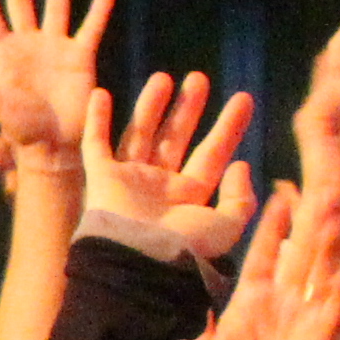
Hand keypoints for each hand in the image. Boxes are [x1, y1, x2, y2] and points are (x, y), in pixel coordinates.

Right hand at [74, 70, 260, 258]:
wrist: (138, 261)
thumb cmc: (183, 248)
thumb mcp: (226, 226)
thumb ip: (241, 198)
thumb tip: (241, 164)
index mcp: (190, 197)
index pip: (213, 154)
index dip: (229, 127)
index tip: (244, 98)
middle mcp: (160, 186)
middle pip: (176, 138)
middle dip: (188, 109)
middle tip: (199, 79)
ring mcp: (130, 181)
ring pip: (141, 134)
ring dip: (151, 106)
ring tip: (164, 77)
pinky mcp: (102, 179)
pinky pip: (96, 144)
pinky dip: (96, 120)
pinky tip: (100, 93)